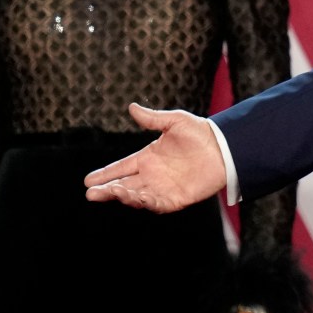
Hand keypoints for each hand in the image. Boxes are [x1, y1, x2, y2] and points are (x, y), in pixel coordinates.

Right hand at [83, 103, 226, 211]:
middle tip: (91, 193)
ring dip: (122, 196)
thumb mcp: (174, 121)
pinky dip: (144, 203)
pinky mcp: (175, 199)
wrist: (225, 148)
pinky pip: (156, 204)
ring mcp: (162, 188)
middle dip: (107, 190)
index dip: (105, 174)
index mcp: (148, 157)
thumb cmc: (200, 133)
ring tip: (110, 193)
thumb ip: (152, 119)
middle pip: (124, 185)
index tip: (87, 180)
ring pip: (136, 196)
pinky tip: (134, 198)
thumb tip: (132, 107)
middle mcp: (152, 175)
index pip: (121, 167)